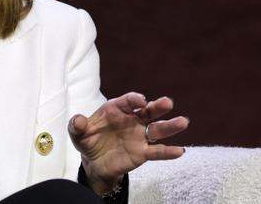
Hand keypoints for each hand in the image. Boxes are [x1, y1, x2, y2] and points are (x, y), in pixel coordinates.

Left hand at [68, 92, 188, 193]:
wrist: (94, 161)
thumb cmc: (89, 140)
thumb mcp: (78, 133)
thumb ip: (78, 125)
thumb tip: (79, 120)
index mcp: (117, 109)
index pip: (128, 101)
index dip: (134, 99)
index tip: (140, 100)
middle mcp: (133, 119)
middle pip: (148, 111)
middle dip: (158, 106)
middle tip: (168, 102)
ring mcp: (139, 136)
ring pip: (157, 129)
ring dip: (170, 126)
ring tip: (183, 122)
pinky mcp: (142, 152)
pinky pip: (157, 152)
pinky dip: (168, 152)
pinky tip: (179, 151)